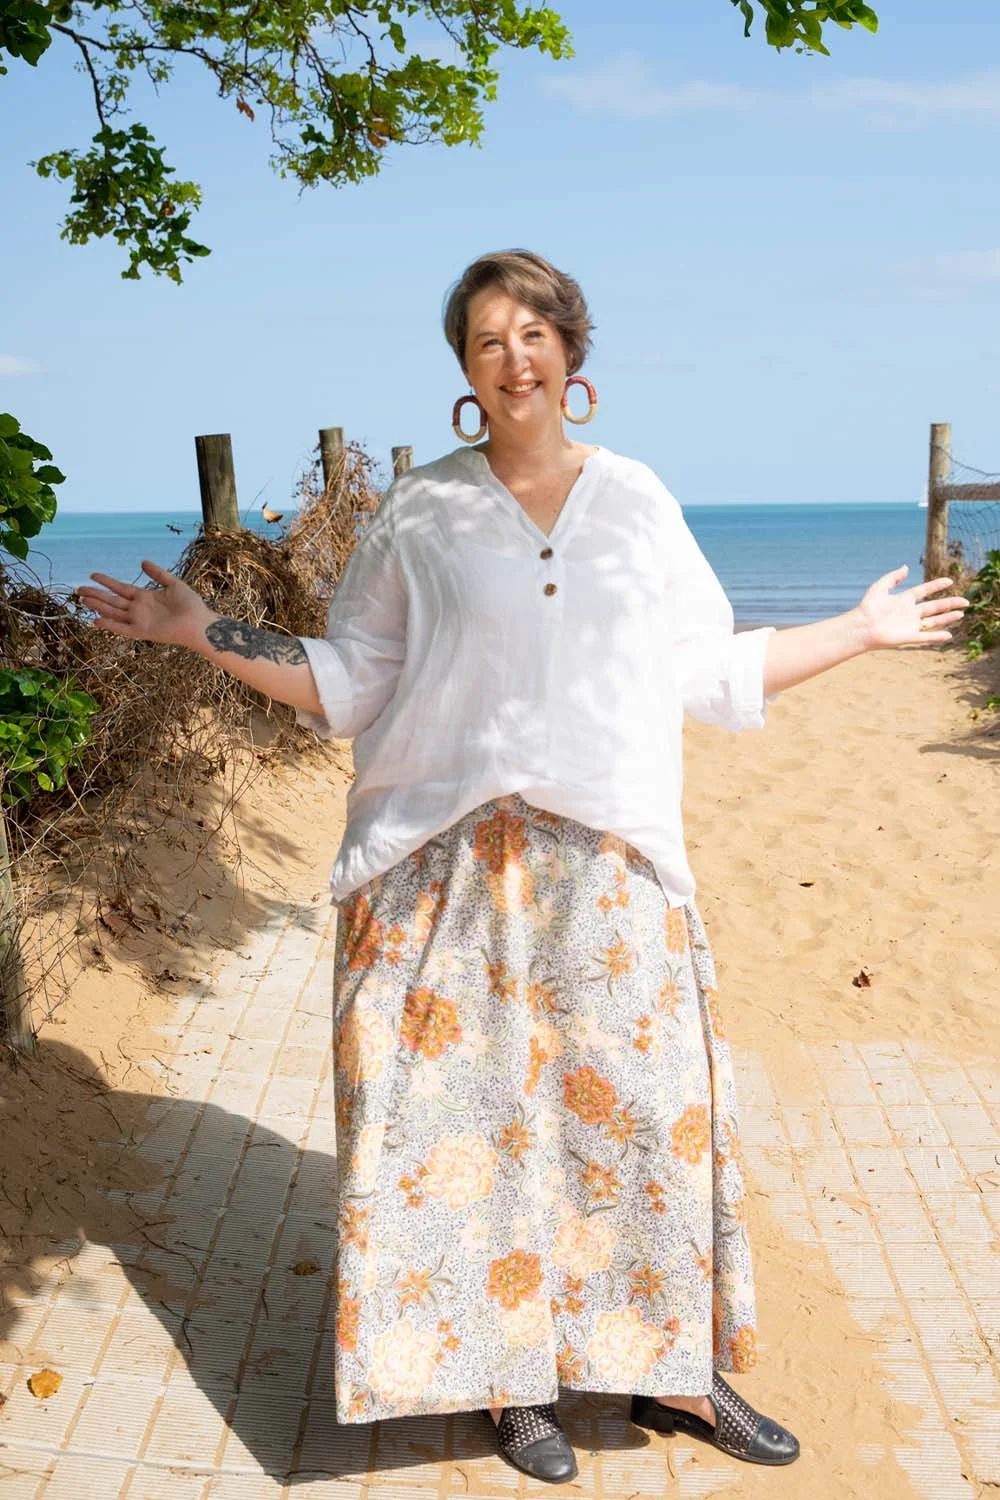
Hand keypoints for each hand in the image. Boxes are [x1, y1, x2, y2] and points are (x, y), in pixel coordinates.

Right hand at [78, 560, 213, 648]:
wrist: (199, 622)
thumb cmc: (190, 605)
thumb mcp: (173, 584)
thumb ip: (157, 573)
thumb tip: (142, 561)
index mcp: (145, 597)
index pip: (120, 588)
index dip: (106, 582)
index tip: (92, 575)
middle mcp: (139, 609)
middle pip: (112, 601)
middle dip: (96, 595)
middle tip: (78, 590)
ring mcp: (139, 621)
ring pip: (113, 612)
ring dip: (98, 607)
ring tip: (83, 600)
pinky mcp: (142, 631)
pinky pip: (122, 628)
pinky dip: (109, 625)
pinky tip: (96, 620)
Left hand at [854, 565, 969, 650]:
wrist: (861, 627)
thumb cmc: (867, 607)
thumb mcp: (880, 588)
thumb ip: (893, 577)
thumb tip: (906, 567)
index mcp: (903, 600)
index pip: (924, 591)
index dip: (937, 586)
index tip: (950, 581)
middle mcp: (909, 612)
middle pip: (934, 607)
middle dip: (950, 604)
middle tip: (966, 601)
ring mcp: (910, 625)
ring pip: (934, 621)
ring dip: (948, 618)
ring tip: (962, 614)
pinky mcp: (908, 637)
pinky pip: (926, 637)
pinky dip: (937, 636)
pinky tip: (949, 635)